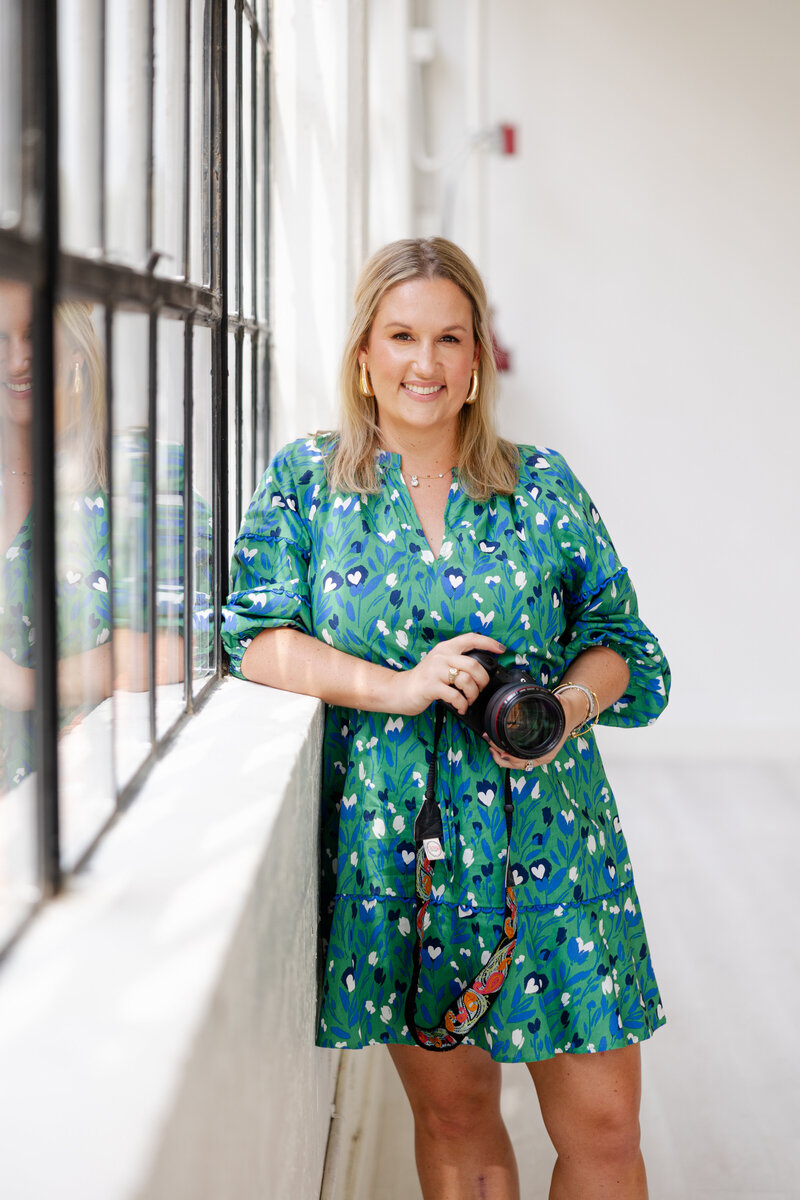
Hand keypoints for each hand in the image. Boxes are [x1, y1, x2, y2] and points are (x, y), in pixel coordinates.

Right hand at [389, 633, 505, 716]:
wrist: (399, 690)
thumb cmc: (423, 680)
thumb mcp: (439, 664)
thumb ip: (456, 662)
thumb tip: (480, 670)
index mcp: (445, 648)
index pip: (470, 638)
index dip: (489, 642)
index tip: (501, 649)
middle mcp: (441, 656)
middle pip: (474, 665)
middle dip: (483, 682)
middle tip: (479, 691)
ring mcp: (435, 671)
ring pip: (467, 680)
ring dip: (473, 695)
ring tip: (468, 701)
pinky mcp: (431, 686)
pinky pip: (455, 695)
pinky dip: (462, 704)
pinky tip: (461, 707)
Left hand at [484, 688, 587, 772]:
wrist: (567, 717)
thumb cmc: (564, 715)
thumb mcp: (564, 709)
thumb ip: (561, 704)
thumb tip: (558, 699)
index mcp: (549, 750)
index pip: (529, 760)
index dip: (515, 758)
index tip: (503, 753)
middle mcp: (541, 757)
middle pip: (518, 764)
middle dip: (501, 756)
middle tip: (491, 745)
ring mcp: (535, 757)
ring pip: (514, 764)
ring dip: (500, 757)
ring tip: (490, 745)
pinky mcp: (529, 753)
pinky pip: (515, 759)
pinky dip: (504, 755)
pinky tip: (495, 747)